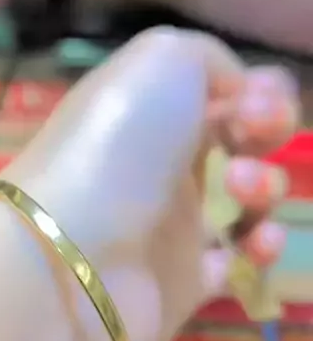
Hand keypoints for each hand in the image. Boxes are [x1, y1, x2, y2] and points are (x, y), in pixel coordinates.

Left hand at [5, 28, 297, 340]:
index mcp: (149, 107)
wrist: (71, 253)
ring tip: (241, 185)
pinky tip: (259, 240)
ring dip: (266, 184)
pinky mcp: (186, 282)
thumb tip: (240, 91)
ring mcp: (172, 224)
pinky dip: (262, 249)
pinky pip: (240, 263)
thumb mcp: (161, 59)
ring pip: (246, 198)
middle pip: (239, 138)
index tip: (258, 99)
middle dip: (268, 129)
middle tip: (255, 135)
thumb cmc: (116, 144)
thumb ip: (210, 59)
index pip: (217, 90)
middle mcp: (161, 162)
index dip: (255, 89)